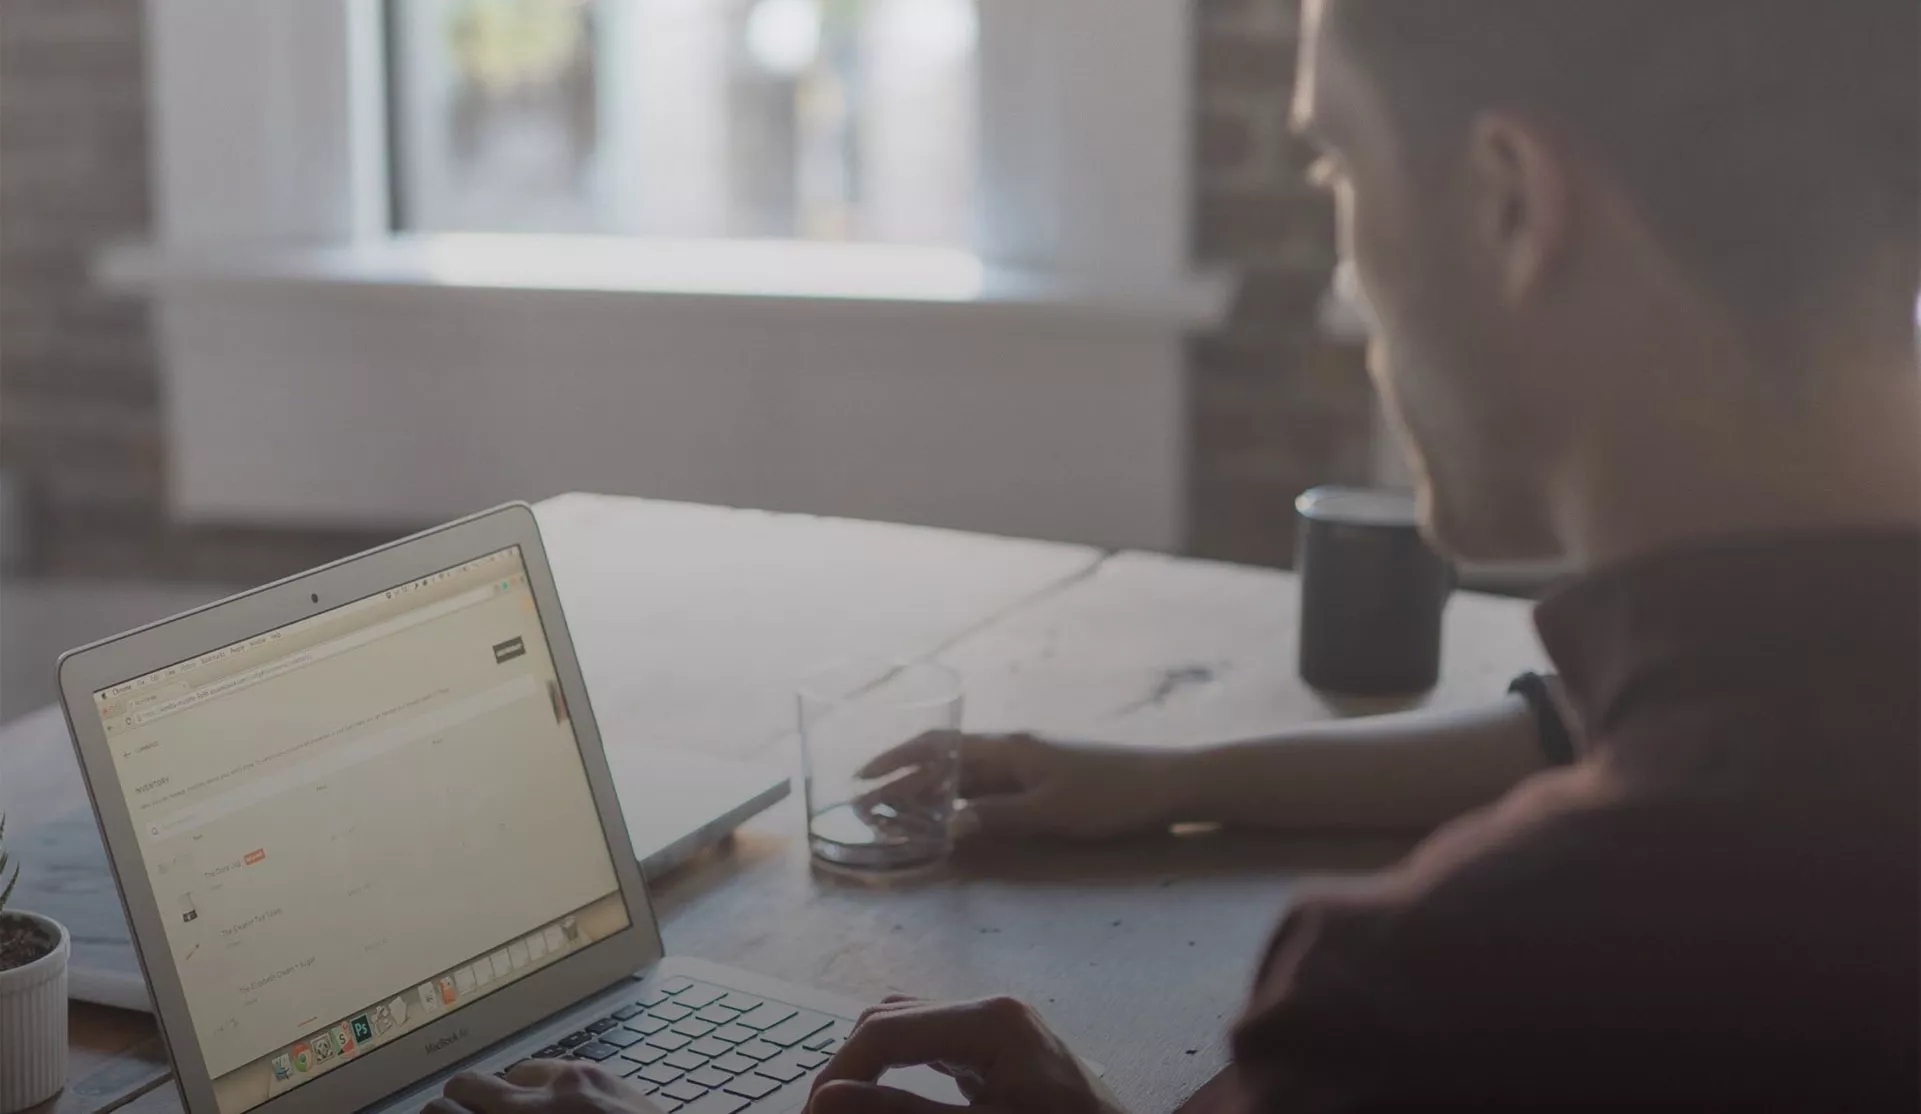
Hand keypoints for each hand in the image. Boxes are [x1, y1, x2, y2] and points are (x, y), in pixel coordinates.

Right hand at [425, 1061, 662, 1113]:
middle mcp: (536, 1103)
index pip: (444, 1112)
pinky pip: (554, 1070)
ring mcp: (570, 1081)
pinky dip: (550, 1089)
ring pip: (512, 1072)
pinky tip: (563, 1112)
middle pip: (465, 1083)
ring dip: (512, 1095)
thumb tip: (463, 1113)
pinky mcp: (599, 1072)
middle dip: (461, 1103)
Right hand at [808, 996, 1123, 1113]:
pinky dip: (901, 1069)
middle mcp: (994, 1007)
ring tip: (849, 1109)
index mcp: (992, 1019)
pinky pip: (933, 1043)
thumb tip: (827, 1099)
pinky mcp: (1002, 1048)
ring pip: (907, 1026)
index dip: (839, 1075)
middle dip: (850, 1070)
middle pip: (889, 1020)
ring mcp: (999, 1024)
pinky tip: (887, 1100)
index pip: (884, 1031)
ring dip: (871, 1067)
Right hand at [860, 732, 1180, 840]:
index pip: (938, 748)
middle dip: (903, 778)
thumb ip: (998, 818)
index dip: (896, 761)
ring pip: (965, 774)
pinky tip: (952, 817)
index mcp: (1008, 749)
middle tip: (867, 804)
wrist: (1167, 784)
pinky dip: (961, 799)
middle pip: (945, 760)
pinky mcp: (1044, 779)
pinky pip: (988, 786)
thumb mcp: (1051, 812)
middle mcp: (1012, 750)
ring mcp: (1028, 763)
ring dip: (929, 790)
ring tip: (897, 814)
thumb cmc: (1110, 796)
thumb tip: (946, 827)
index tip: (862, 778)